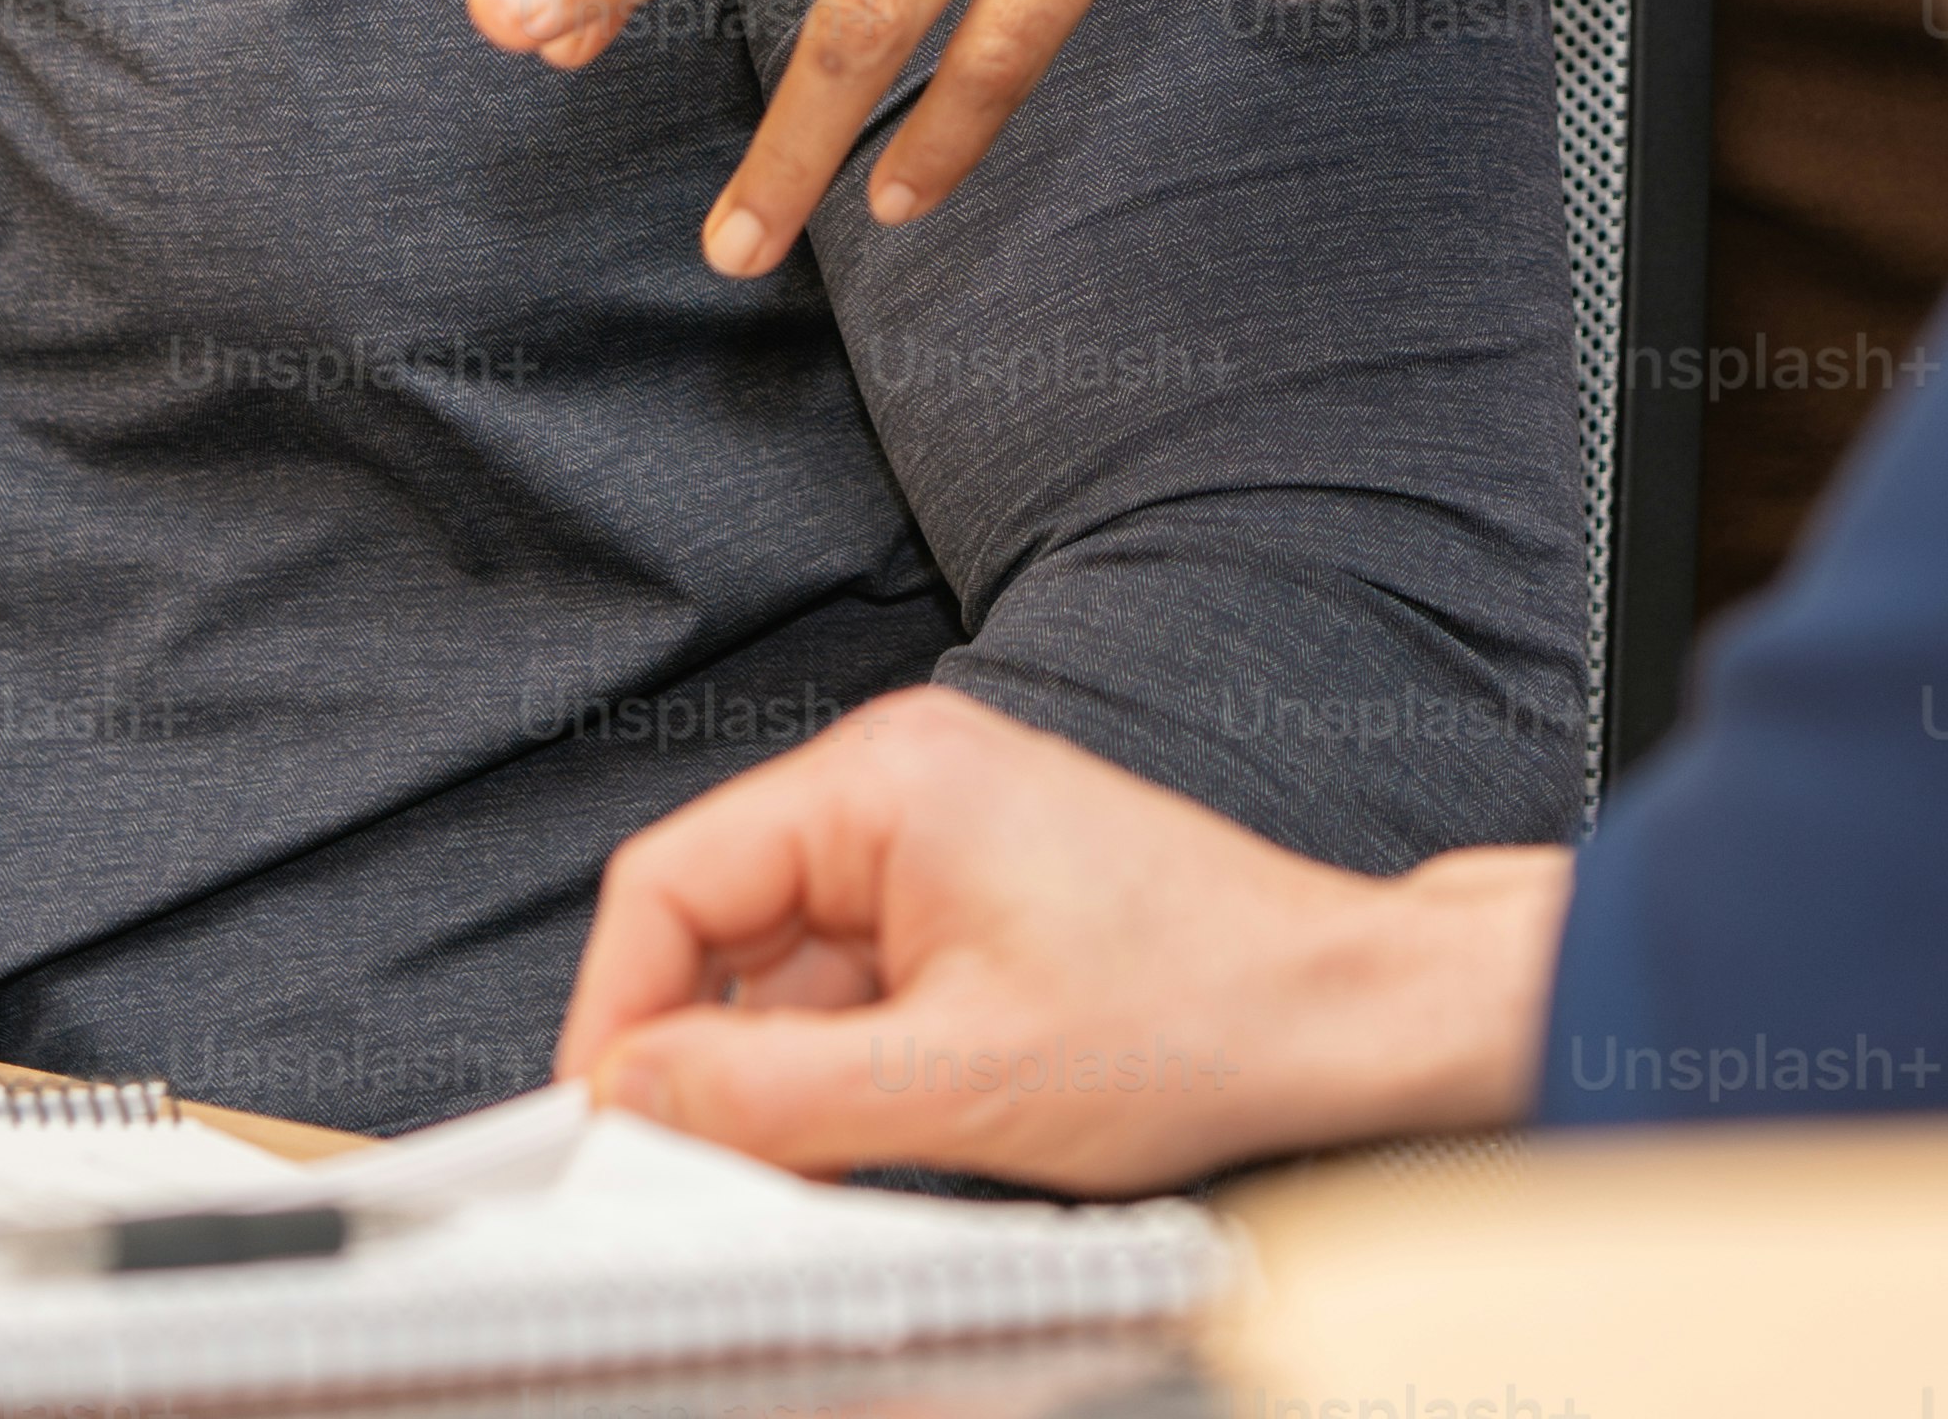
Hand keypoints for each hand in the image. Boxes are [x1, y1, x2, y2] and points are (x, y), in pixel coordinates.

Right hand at [559, 688, 1562, 1189]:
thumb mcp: (953, 1080)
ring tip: (828, 1154)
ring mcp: (936, 841)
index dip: (616, 1015)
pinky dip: (842, 1066)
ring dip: (781, 1071)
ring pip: (782, 972)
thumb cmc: (1200, 1014)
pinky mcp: (968, 903)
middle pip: (718, 926)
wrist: (1345, 1018)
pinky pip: (851, 987)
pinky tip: (882, 1130)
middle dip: (703, 1053)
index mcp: (884, 778)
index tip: (602, 1124)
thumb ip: (767, 1096)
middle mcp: (900, 785)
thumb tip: (634, 1099)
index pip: (668, 883)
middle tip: (701, 1168)